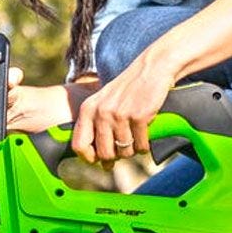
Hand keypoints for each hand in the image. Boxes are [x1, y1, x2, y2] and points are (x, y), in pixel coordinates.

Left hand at [71, 47, 177, 166]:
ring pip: (125, 152)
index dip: (90, 158)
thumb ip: (98, 128)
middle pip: (105, 153)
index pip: (79, 146)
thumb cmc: (129, 88)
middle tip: (124, 149)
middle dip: (117, 156)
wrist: (152, 69)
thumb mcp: (104, 102)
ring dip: (133, 151)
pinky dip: (144, 146)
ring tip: (136, 139)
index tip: (100, 159)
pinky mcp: (139, 117)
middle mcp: (101, 113)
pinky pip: (141, 145)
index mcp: (88, 109)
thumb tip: (102, 163)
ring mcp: (120, 115)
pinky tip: (146, 137)